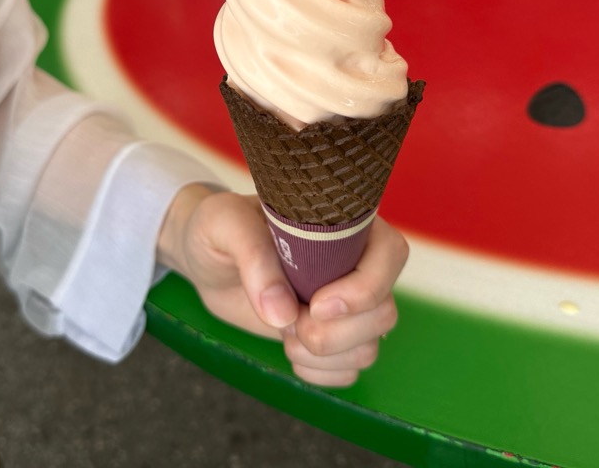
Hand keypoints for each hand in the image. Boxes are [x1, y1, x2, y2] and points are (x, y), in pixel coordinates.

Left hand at [158, 187, 407, 385]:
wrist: (207, 258)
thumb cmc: (220, 227)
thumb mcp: (225, 226)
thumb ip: (254, 259)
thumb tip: (283, 313)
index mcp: (345, 225)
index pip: (391, 254)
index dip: (364, 288)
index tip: (316, 305)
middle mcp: (357, 265)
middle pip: (384, 312)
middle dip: (335, 334)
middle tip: (289, 324)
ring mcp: (348, 305)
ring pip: (369, 346)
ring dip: (324, 355)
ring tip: (283, 333)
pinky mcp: (333, 337)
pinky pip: (349, 370)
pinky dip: (319, 372)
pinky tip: (289, 348)